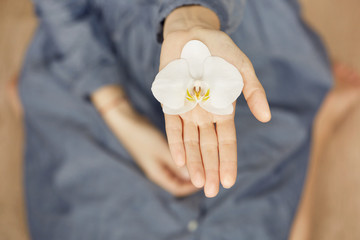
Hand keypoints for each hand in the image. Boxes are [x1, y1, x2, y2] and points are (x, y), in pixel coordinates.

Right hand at [92, 85, 198, 196]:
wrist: (126, 120)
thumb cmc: (142, 136)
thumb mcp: (160, 150)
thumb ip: (176, 163)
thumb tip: (193, 178)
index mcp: (158, 174)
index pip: (179, 188)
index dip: (194, 187)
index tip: (208, 181)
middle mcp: (161, 168)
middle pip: (182, 178)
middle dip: (196, 175)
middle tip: (212, 171)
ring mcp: (162, 158)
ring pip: (182, 165)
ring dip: (194, 163)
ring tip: (209, 159)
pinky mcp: (163, 148)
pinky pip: (179, 154)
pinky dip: (188, 153)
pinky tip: (199, 146)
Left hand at [160, 6, 270, 196]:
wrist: (192, 33)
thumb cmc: (220, 50)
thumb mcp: (242, 69)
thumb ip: (253, 92)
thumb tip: (266, 117)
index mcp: (224, 109)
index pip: (227, 142)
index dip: (228, 161)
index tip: (228, 182)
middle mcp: (205, 115)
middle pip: (208, 148)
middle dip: (210, 169)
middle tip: (210, 191)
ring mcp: (188, 110)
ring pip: (191, 143)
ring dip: (193, 162)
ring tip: (196, 183)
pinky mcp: (171, 103)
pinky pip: (172, 127)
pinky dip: (175, 143)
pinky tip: (179, 160)